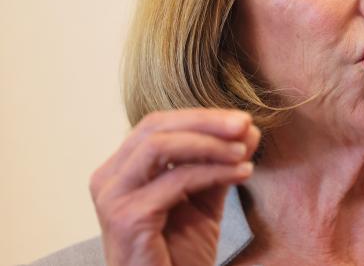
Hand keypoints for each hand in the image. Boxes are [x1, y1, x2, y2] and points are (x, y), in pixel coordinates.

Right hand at [89, 108, 259, 265]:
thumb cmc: (179, 254)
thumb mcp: (205, 200)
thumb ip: (221, 164)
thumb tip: (248, 128)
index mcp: (121, 170)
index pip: (158, 124)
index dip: (200, 117)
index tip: (241, 120)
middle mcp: (109, 179)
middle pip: (155, 127)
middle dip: (205, 122)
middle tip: (244, 123)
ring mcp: (113, 198)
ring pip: (160, 146)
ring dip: (209, 143)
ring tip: (243, 151)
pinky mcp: (128, 218)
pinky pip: (177, 180)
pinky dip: (214, 171)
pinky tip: (242, 174)